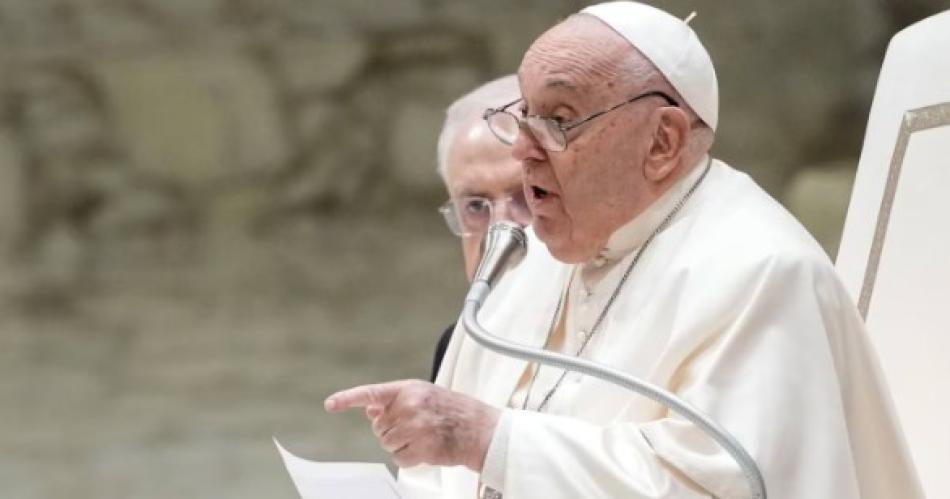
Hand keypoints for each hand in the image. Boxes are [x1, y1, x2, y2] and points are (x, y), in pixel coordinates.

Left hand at [325, 379, 499, 470]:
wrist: (480, 429)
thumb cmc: (454, 411)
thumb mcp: (425, 395)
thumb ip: (396, 400)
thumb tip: (370, 410)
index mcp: (410, 389)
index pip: (372, 393)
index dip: (348, 398)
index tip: (330, 404)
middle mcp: (410, 406)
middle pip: (379, 427)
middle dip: (393, 430)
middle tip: (417, 427)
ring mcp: (416, 427)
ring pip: (387, 444)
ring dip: (401, 445)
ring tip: (423, 437)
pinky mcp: (421, 447)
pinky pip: (399, 458)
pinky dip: (409, 458)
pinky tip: (425, 448)